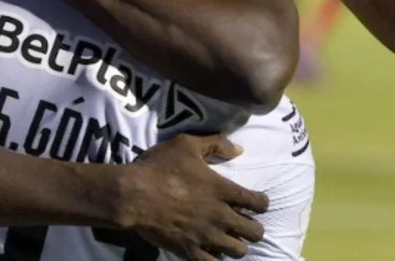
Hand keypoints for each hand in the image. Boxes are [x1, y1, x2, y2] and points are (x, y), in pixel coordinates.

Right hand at [118, 134, 267, 260]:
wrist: (132, 195)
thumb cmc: (159, 167)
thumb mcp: (186, 145)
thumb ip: (215, 144)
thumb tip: (238, 149)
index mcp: (223, 190)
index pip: (258, 203)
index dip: (262, 203)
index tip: (257, 202)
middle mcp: (220, 216)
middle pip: (254, 232)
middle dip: (254, 228)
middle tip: (246, 224)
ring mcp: (205, 236)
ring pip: (238, 251)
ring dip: (237, 245)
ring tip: (230, 240)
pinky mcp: (189, 251)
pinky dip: (216, 259)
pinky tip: (212, 253)